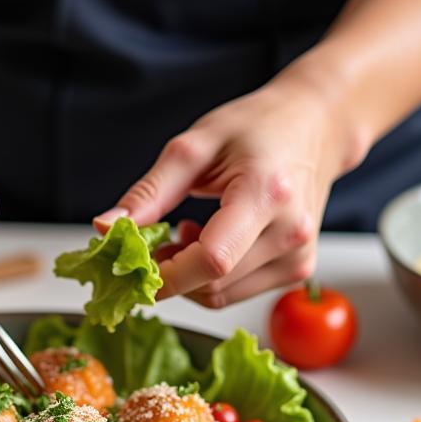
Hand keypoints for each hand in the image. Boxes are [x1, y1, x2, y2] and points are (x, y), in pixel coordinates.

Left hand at [95, 62, 364, 307]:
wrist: (316, 125)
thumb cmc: (257, 127)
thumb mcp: (194, 147)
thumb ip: (149, 193)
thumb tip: (105, 228)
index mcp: (266, 194)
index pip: (211, 260)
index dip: (165, 274)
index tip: (134, 265)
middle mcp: (290, 232)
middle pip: (211, 284)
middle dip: (170, 273)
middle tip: (156, 240)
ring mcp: (299, 256)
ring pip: (220, 296)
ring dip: (190, 276)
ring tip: (190, 231)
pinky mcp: (298, 269)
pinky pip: (236, 292)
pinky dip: (212, 277)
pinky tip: (214, 240)